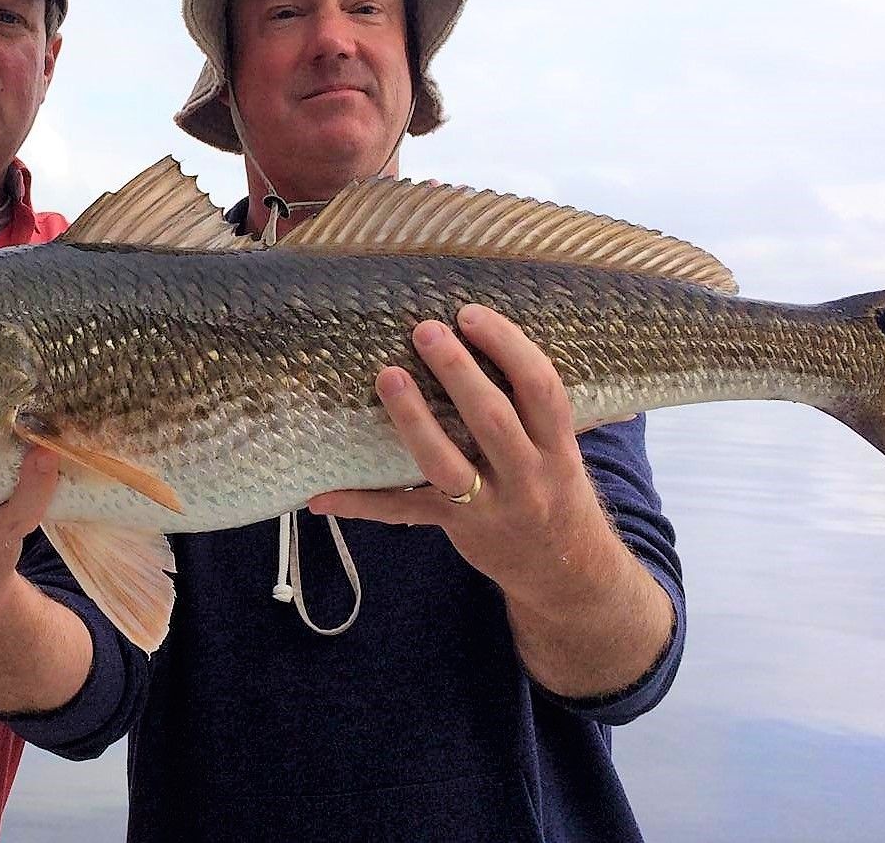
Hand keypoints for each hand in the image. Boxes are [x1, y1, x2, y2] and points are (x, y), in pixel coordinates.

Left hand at [308, 304, 620, 603]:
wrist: (564, 571)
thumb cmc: (554, 489)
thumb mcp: (561, 449)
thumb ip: (532, 406)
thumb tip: (486, 338)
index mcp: (558, 446)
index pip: (540, 388)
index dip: (508, 346)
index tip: (470, 314)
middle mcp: (529, 476)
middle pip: (493, 419)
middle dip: (458, 371)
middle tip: (425, 330)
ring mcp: (490, 506)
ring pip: (446, 463)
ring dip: (413, 419)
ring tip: (388, 376)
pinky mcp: (456, 528)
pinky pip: (403, 512)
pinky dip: (361, 504)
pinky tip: (321, 495)